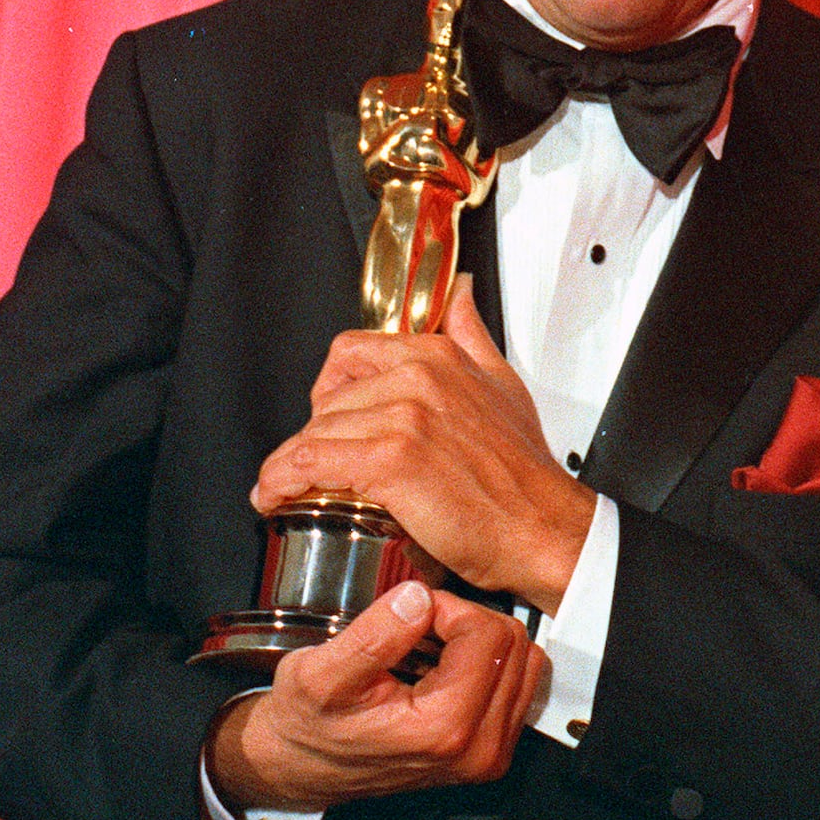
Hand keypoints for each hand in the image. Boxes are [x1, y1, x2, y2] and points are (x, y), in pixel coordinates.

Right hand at [208, 579, 546, 811]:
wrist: (305, 765)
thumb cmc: (310, 724)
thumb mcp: (320, 672)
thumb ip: (373, 635)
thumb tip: (419, 598)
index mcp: (444, 728)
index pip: (487, 632)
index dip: (448, 608)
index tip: (412, 618)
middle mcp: (479, 748)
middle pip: (514, 644)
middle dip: (467, 621)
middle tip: (420, 630)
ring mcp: (490, 753)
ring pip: (524, 660)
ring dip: (480, 640)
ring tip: (432, 648)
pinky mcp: (493, 749)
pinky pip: (518, 682)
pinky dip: (487, 662)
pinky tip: (446, 666)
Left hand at [252, 278, 596, 613]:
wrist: (542, 527)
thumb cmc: (524, 473)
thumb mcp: (504, 382)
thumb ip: (472, 333)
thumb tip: (460, 292)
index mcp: (436, 356)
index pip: (349, 354)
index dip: (328, 392)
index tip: (325, 421)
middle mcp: (416, 377)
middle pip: (327, 400)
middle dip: (314, 436)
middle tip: (315, 468)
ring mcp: (403, 416)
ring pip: (315, 432)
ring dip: (290, 465)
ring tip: (285, 490)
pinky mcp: (391, 460)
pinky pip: (312, 461)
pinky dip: (282, 480)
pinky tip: (277, 496)